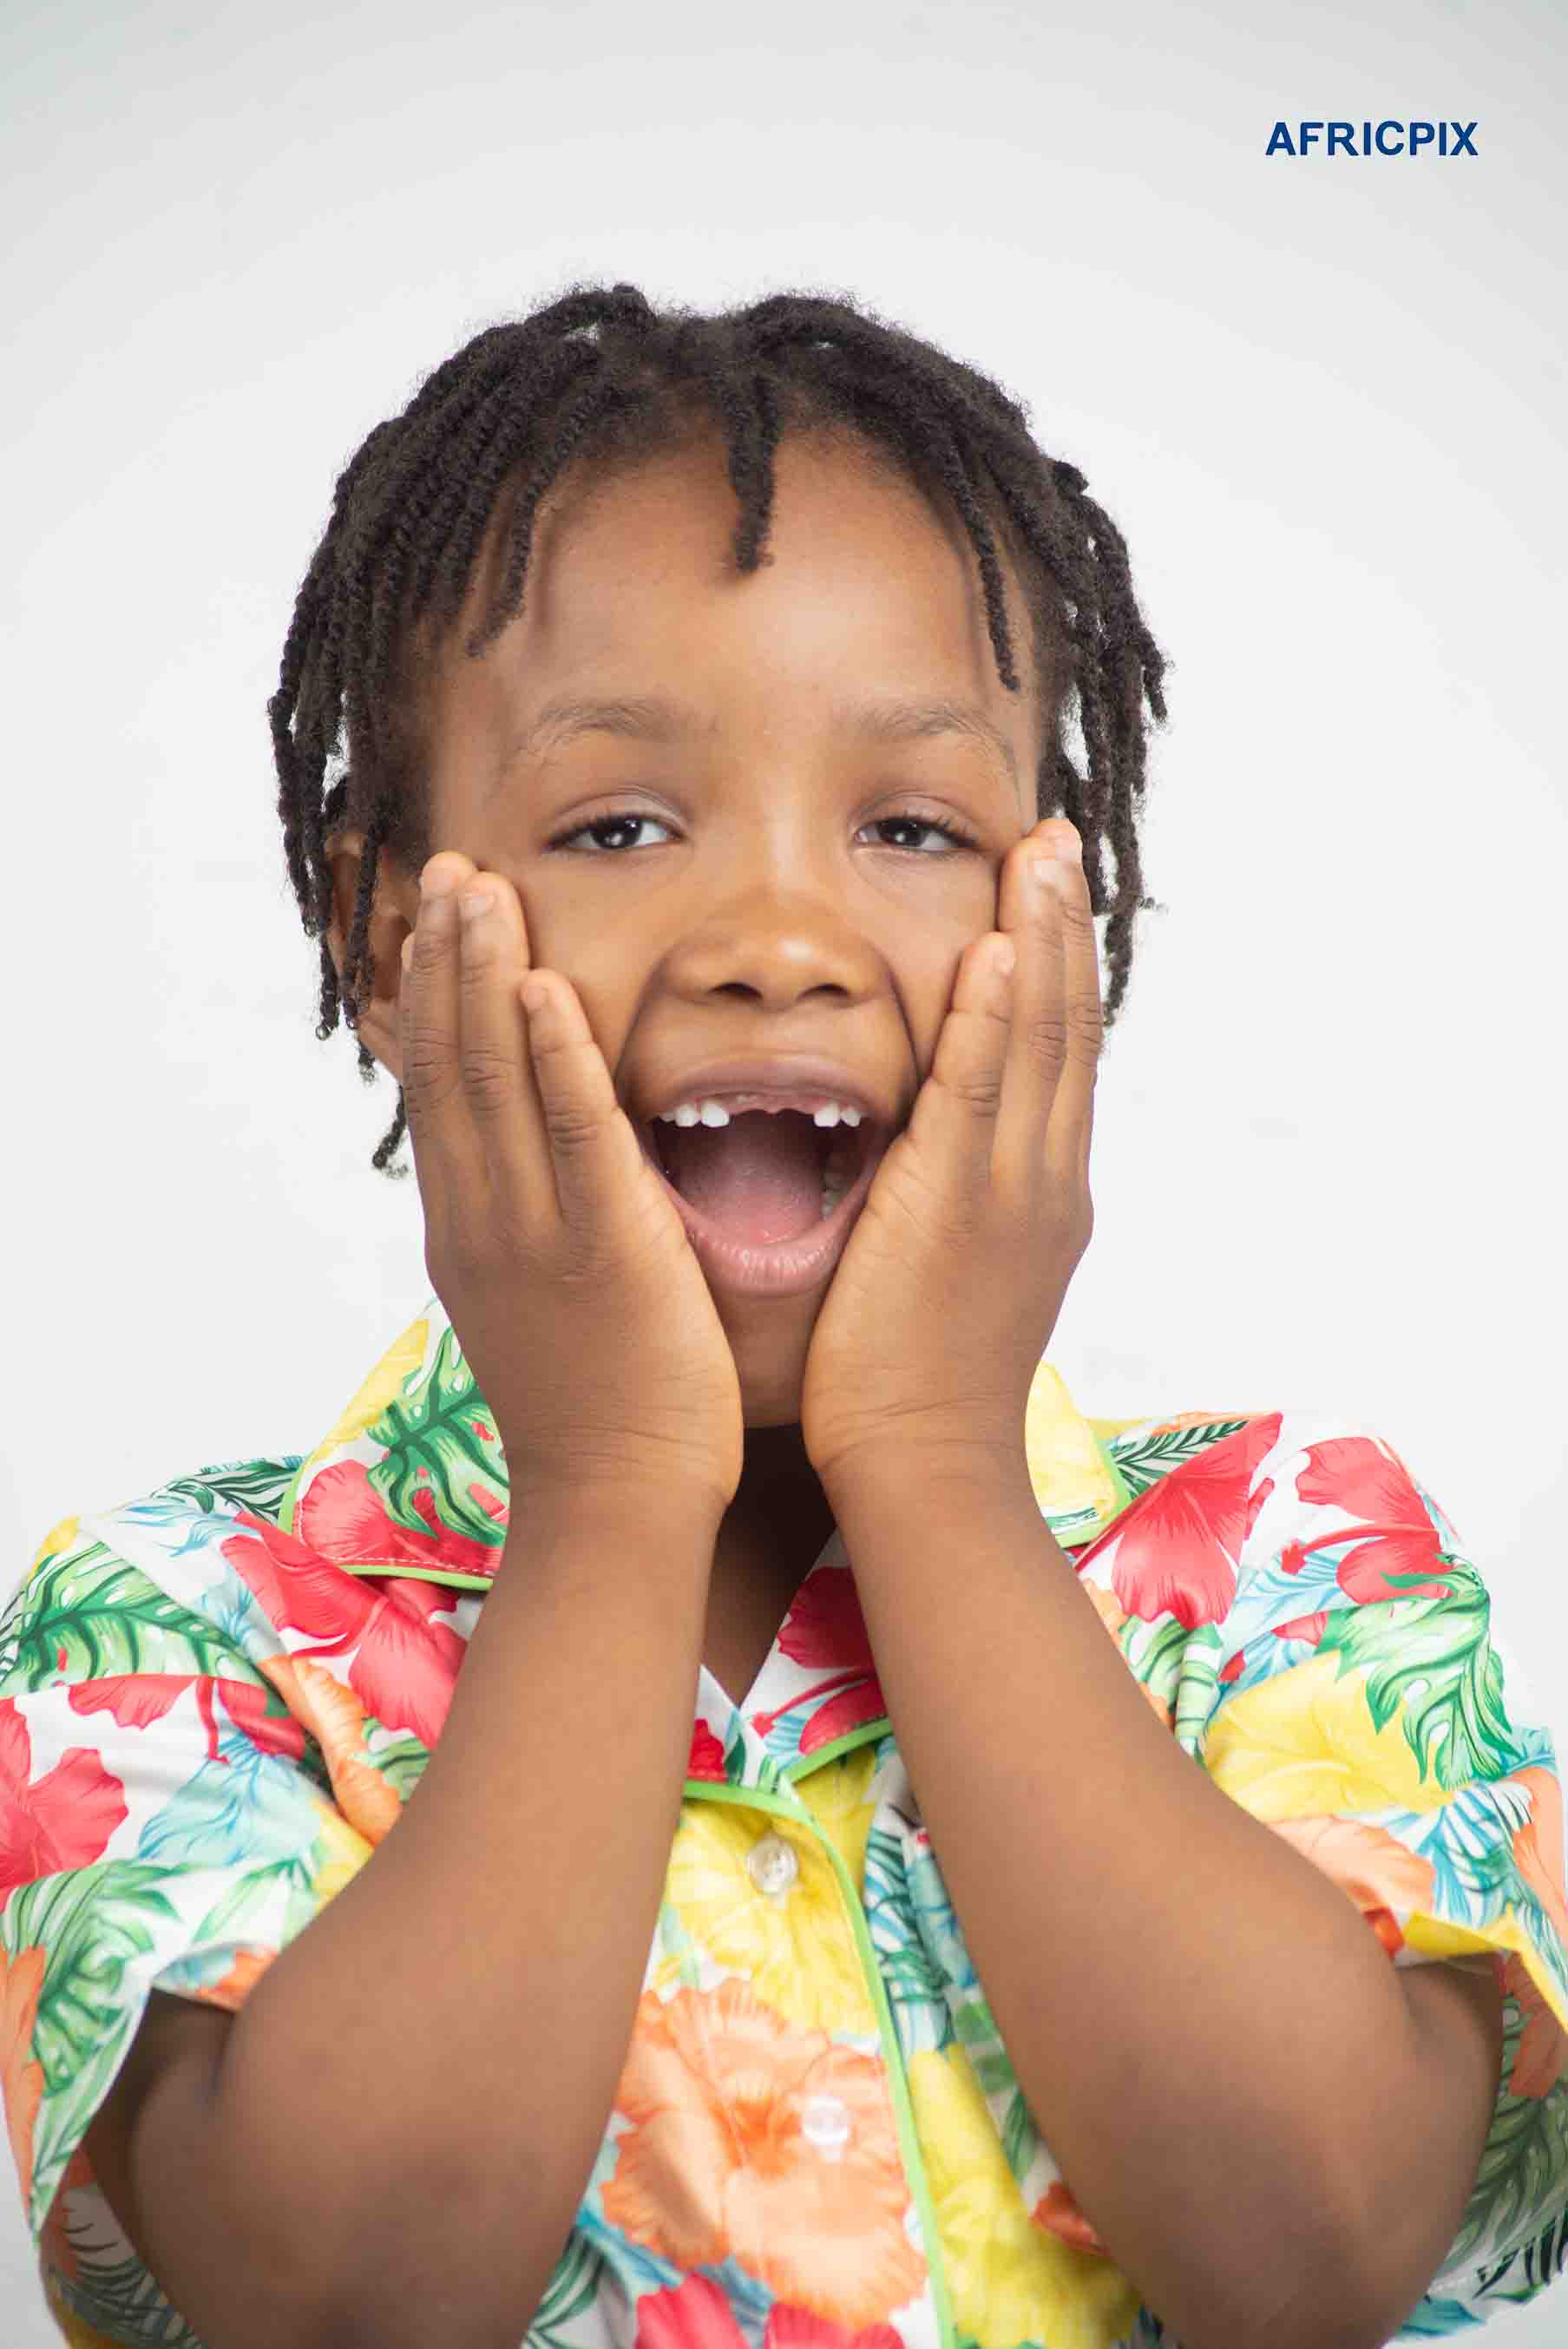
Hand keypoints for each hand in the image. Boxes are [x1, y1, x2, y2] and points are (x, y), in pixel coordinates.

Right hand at [399, 855, 744, 1515]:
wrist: (616, 1503)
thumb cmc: (599, 1410)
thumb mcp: (538, 1302)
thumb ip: (531, 1225)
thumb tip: (531, 1174)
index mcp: (469, 1229)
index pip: (440, 1091)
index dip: (435, 999)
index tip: (439, 921)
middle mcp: (481, 1218)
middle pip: (451, 1065)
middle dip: (447, 961)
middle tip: (451, 869)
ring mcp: (532, 1231)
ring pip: (494, 1080)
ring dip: (484, 976)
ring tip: (480, 888)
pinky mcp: (600, 1248)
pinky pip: (570, 1133)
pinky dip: (552, 1055)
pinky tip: (546, 984)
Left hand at [800, 820, 1097, 1493]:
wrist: (924, 1470)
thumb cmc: (911, 1388)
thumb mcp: (949, 1276)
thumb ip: (944, 1206)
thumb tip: (918, 1164)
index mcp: (1040, 1195)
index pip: (1057, 1058)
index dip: (1056, 970)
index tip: (1045, 895)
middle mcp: (1045, 1181)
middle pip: (1067, 1028)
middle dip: (1063, 928)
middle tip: (1055, 839)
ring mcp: (1013, 1191)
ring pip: (1041, 1042)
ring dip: (1042, 939)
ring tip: (1039, 850)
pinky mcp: (961, 1208)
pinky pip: (983, 1093)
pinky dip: (997, 1017)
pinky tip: (997, 949)